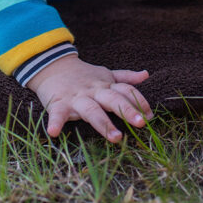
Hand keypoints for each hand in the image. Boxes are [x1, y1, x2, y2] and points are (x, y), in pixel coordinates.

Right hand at [26, 55, 152, 141]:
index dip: (139, 101)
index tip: (150, 116)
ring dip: (104, 123)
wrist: (52, 65)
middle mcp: (93, 91)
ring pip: (92, 110)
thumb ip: (125, 77)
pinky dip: (55, 122)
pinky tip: (54, 132)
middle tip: (141, 123)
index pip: (126, 91)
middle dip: (127, 110)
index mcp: (105, 85)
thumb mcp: (104, 74)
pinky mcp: (58, 103)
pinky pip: (57, 114)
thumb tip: (145, 75)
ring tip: (116, 138)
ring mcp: (76, 98)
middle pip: (113, 99)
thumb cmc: (82, 75)